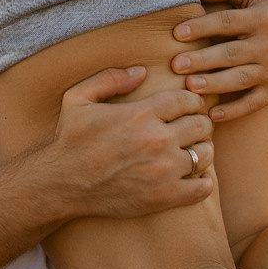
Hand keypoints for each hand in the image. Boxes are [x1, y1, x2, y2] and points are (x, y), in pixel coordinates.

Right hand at [41, 66, 216, 218]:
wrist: (61, 184)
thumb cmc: (69, 141)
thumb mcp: (78, 98)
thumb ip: (109, 78)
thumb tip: (141, 71)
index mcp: (141, 114)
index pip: (188, 100)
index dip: (190, 101)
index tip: (184, 108)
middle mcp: (158, 140)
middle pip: (202, 125)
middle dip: (197, 124)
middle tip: (187, 130)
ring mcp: (164, 171)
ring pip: (206, 154)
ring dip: (201, 151)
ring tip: (189, 152)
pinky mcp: (164, 197)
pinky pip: (203, 187)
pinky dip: (202, 181)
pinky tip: (189, 177)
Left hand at [172, 0, 267, 122]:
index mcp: (261, 19)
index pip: (227, 22)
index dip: (202, 27)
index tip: (177, 33)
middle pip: (230, 54)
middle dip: (202, 60)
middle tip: (176, 64)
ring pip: (240, 79)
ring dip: (214, 84)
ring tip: (190, 87)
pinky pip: (254, 103)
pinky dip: (234, 111)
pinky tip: (213, 115)